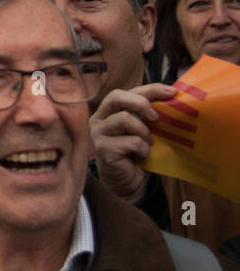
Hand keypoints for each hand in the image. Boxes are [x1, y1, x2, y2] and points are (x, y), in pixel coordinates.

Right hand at [89, 83, 176, 203]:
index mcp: (108, 110)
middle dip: (140, 103)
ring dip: (143, 131)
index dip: (149, 89)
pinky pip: (130, 141)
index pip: (126, 91)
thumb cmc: (136, 151)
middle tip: (156, 118)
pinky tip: (143, 155)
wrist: (130, 180)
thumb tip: (173, 96)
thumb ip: (148, 113)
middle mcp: (99, 119)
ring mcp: (98, 133)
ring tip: (149, 142)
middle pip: (116, 97)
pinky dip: (143, 148)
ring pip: (123, 119)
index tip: (172, 92)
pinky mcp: (102, 148)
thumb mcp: (144, 128)